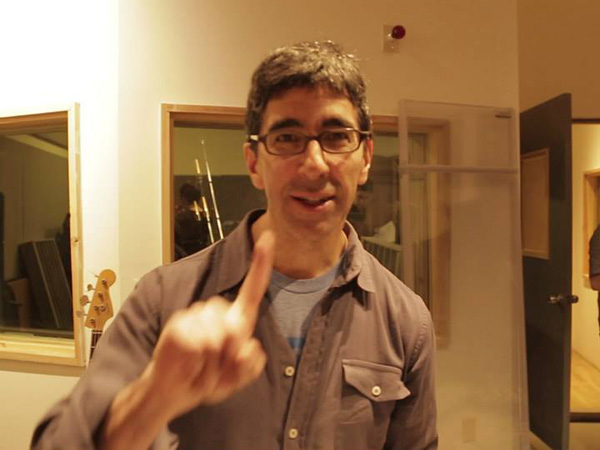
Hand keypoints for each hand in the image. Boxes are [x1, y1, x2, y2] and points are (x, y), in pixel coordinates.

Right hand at [145, 230, 274, 419]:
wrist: (172, 394)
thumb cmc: (205, 380)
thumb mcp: (234, 378)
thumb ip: (249, 365)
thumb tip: (249, 344)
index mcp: (233, 319)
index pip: (252, 289)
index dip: (261, 264)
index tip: (268, 237)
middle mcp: (213, 312)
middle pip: (236, 327)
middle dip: (230, 355)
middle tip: (215, 369)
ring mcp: (193, 316)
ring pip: (217, 339)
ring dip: (213, 365)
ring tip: (201, 369)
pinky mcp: (177, 327)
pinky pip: (198, 347)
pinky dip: (198, 366)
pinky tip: (188, 368)